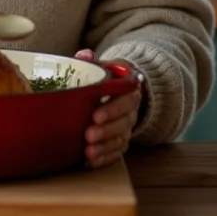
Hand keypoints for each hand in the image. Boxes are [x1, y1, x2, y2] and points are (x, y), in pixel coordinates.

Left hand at [74, 49, 144, 168]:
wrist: (114, 93)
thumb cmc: (102, 80)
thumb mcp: (98, 67)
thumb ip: (91, 62)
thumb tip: (85, 54)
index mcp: (129, 90)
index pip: (126, 100)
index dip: (112, 109)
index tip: (96, 115)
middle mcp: (131, 110)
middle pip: (124, 122)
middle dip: (106, 131)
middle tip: (89, 135)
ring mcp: (127, 127)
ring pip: (121, 140)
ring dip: (105, 147)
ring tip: (88, 151)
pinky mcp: (120, 142)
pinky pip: (116, 153)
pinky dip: (104, 158)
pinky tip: (90, 161)